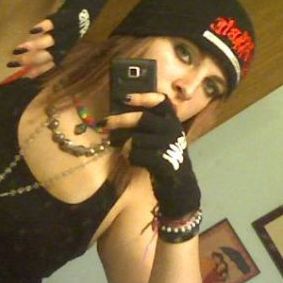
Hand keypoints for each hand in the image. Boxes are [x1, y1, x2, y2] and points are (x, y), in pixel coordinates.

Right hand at [12, 0, 114, 70]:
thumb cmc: (78, 12)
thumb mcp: (67, 28)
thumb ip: (53, 37)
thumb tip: (34, 45)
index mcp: (68, 44)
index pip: (53, 61)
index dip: (39, 70)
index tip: (22, 77)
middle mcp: (70, 39)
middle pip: (51, 55)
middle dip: (32, 61)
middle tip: (14, 63)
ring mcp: (71, 28)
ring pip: (53, 42)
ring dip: (35, 47)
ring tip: (18, 50)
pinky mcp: (72, 13)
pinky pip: (59, 22)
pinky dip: (46, 27)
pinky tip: (33, 30)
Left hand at [105, 93, 200, 218]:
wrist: (179, 185)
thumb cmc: (165, 157)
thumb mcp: (162, 136)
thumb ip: (148, 124)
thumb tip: (120, 114)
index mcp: (173, 121)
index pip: (161, 101)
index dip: (143, 97)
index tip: (124, 98)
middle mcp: (173, 130)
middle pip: (143, 118)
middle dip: (120, 120)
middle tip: (103, 122)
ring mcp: (170, 147)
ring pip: (136, 139)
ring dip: (125, 145)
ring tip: (125, 151)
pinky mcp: (164, 163)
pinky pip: (136, 155)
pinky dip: (129, 157)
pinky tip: (131, 160)